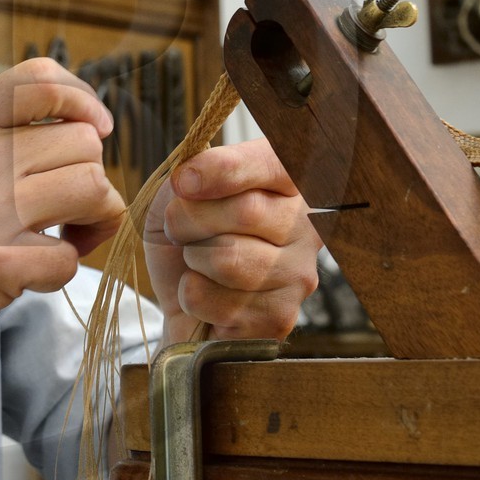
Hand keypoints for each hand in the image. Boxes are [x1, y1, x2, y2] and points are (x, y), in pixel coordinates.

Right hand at [0, 59, 124, 359]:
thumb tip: (77, 128)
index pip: (42, 79)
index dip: (84, 101)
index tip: (95, 129)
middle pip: (84, 142)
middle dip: (88, 178)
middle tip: (64, 210)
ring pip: (94, 189)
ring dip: (91, 220)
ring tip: (61, 237)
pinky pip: (70, 259)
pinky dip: (59, 272)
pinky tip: (29, 276)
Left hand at [144, 138, 320, 344]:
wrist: (180, 303)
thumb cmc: (184, 243)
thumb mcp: (173, 198)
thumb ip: (185, 178)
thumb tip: (189, 179)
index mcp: (285, 185)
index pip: (272, 162)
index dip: (225, 169)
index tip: (184, 181)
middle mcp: (305, 227)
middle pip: (248, 211)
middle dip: (191, 220)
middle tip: (178, 231)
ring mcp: (297, 274)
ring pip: (230, 259)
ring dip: (194, 260)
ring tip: (197, 263)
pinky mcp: (279, 317)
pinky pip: (219, 302)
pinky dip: (193, 298)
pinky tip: (206, 298)